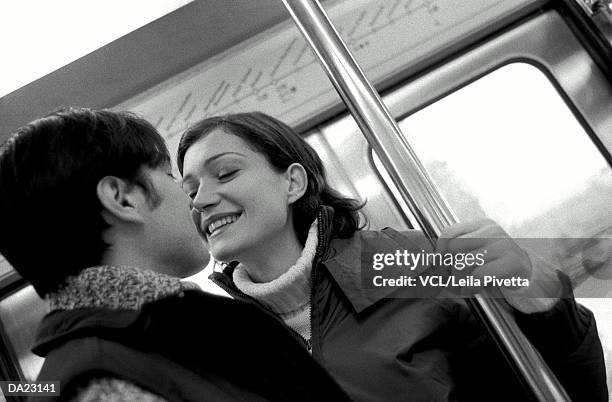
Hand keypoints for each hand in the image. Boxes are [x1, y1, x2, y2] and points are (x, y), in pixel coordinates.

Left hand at [436, 219, 561, 312]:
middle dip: (448, 270)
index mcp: (481, 225)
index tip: (441, 268)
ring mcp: (503, 244)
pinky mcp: (511, 262)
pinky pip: (478, 275)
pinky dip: (470, 287)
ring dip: (459, 281)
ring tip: (464, 288)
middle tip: (452, 283)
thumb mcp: (478, 253)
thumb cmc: (499, 267)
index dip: (439, 253)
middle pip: (453, 248)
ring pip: (464, 263)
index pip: (448, 233)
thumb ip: (459, 252)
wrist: (532, 278)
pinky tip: (474, 291)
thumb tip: (432, 262)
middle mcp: (492, 230)